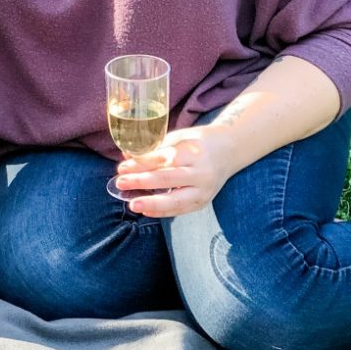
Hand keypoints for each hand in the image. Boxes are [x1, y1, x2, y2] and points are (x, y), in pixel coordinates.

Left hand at [113, 125, 235, 217]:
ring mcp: (204, 191)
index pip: (164, 160)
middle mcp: (201, 173)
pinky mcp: (203, 202)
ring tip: (133, 205)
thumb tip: (126, 155)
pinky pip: (181, 210)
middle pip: (168, 180)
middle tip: (121, 183)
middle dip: (142, 182)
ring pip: (176, 201)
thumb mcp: (179, 137)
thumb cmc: (198, 142)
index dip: (142, 164)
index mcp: (194, 152)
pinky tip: (146, 211)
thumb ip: (155, 148)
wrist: (229, 151)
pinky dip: (163, 212)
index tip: (122, 167)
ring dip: (152, 204)